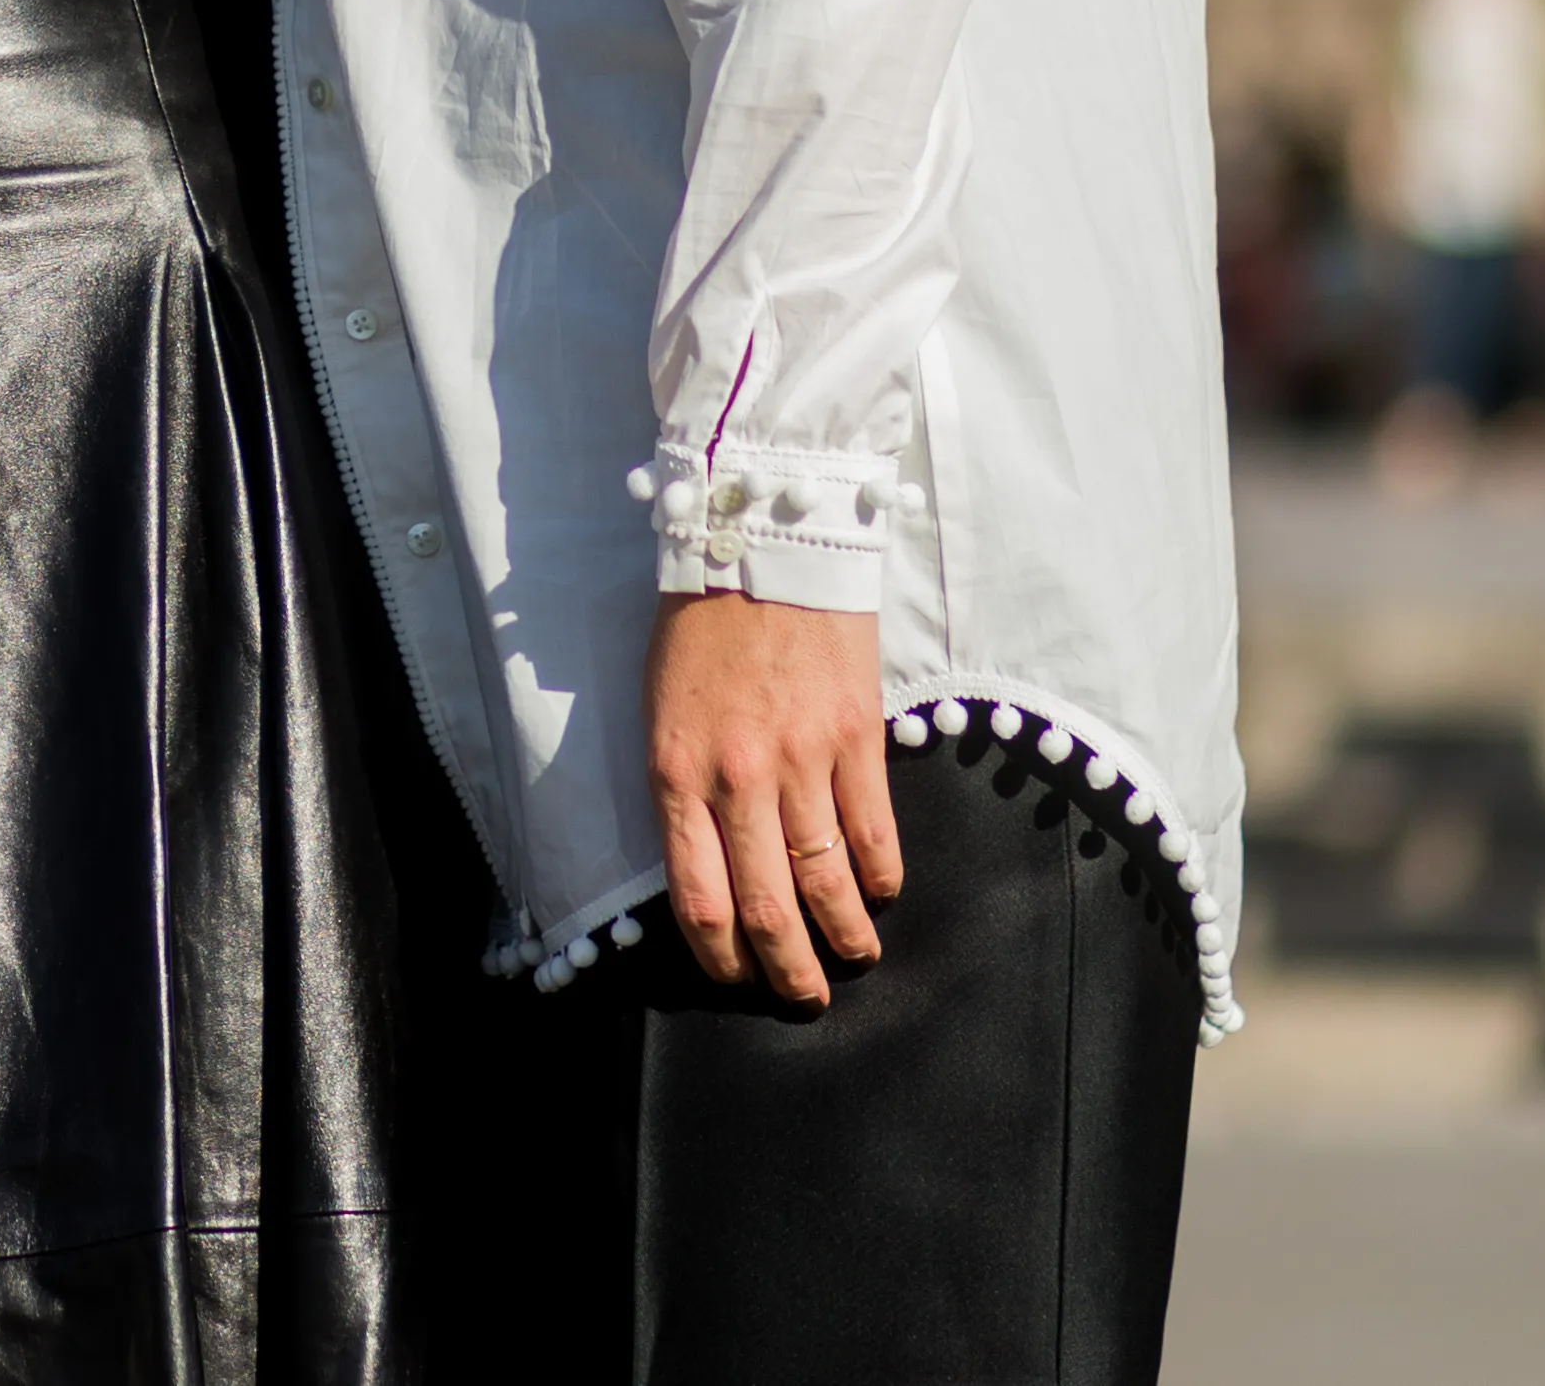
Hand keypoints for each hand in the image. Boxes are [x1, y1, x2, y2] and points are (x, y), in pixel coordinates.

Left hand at [648, 590, 901, 1007]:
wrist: (760, 546)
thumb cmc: (700, 628)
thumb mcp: (662, 711)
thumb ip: (684, 787)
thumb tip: (711, 861)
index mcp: (676, 773)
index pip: (698, 898)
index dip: (722, 956)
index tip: (739, 977)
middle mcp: (737, 778)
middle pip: (766, 908)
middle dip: (789, 970)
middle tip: (806, 998)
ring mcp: (801, 760)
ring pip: (827, 880)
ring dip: (844, 935)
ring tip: (853, 958)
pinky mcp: (856, 737)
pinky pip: (874, 832)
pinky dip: (881, 877)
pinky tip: (882, 894)